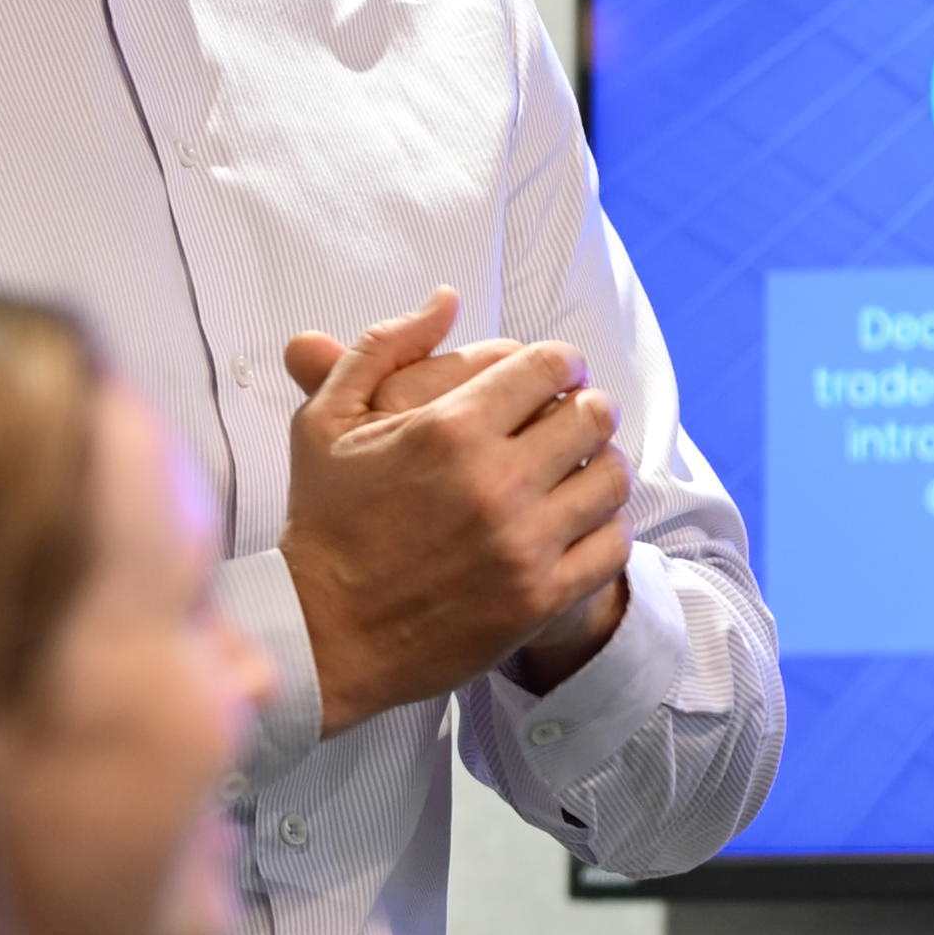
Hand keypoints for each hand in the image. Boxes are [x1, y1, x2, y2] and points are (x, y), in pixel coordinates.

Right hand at [277, 289, 631, 732]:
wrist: (321, 634)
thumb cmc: (322, 521)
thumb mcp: (326, 421)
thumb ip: (384, 347)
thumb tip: (447, 299)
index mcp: (447, 428)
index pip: (549, 366)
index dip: (560, 362)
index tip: (553, 375)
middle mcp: (493, 483)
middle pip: (593, 416)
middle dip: (585, 407)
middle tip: (569, 420)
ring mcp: (522, 545)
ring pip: (612, 479)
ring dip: (599, 466)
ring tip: (575, 472)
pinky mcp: (538, 600)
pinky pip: (612, 546)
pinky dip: (603, 529)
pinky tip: (575, 526)